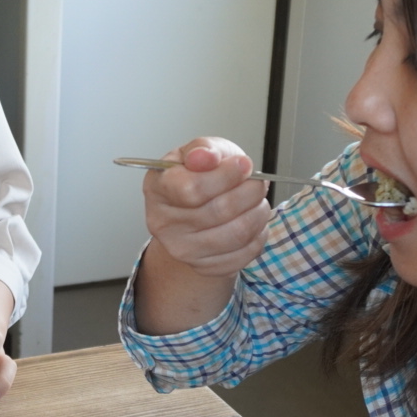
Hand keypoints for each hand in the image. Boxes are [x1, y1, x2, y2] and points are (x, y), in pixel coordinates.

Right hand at [143, 137, 270, 276]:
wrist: (194, 211)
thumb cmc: (198, 176)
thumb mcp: (199, 151)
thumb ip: (203, 149)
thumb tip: (205, 157)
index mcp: (158, 188)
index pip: (192, 189)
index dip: (225, 176)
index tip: (243, 164)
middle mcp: (163, 223)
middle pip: (220, 211)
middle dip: (249, 192)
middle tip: (258, 182)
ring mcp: (183, 249)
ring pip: (237, 233)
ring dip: (258, 212)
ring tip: (257, 200)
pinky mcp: (205, 267)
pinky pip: (246, 252)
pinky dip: (258, 233)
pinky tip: (252, 220)